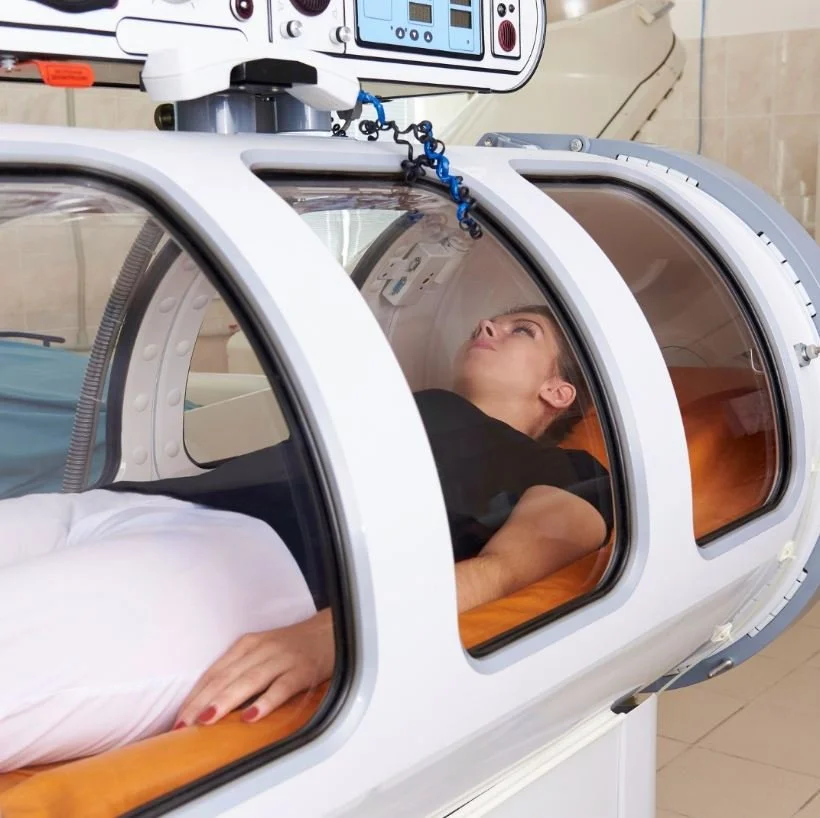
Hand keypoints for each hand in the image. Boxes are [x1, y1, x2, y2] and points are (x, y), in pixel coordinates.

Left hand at [174, 608, 334, 727]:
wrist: (331, 632)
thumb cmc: (292, 647)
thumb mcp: (262, 651)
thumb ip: (240, 671)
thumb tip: (210, 704)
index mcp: (248, 644)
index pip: (215, 671)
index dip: (195, 694)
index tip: (178, 718)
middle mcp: (262, 649)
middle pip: (227, 676)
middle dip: (203, 701)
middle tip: (184, 724)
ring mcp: (282, 659)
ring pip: (250, 681)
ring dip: (226, 700)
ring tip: (208, 719)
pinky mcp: (302, 671)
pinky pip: (282, 688)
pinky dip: (266, 702)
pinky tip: (251, 716)